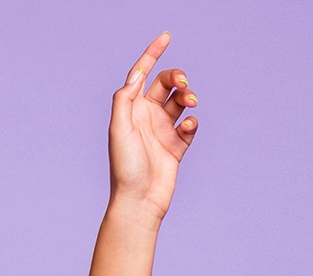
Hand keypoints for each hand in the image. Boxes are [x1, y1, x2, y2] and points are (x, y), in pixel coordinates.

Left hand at [108, 33, 198, 220]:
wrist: (139, 201)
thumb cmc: (125, 167)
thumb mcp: (119, 128)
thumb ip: (125, 99)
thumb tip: (137, 74)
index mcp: (130, 109)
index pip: (142, 74)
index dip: (152, 54)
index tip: (166, 36)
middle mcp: (146, 117)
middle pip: (166, 84)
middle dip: (177, 77)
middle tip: (183, 85)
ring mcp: (162, 131)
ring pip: (181, 102)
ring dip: (189, 96)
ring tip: (191, 104)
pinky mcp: (177, 146)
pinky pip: (190, 126)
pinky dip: (192, 122)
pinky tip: (188, 129)